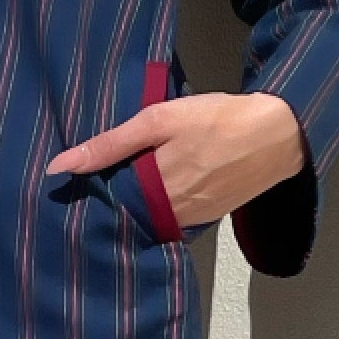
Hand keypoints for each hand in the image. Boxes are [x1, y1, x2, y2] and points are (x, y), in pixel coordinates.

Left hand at [46, 88, 307, 230]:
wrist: (279, 133)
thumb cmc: (218, 120)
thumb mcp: (159, 120)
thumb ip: (110, 144)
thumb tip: (59, 168)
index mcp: (154, 192)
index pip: (107, 203)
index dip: (92, 193)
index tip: (75, 186)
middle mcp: (172, 215)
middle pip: (129, 213)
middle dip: (114, 200)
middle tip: (100, 181)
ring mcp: (193, 219)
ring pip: (152, 217)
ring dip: (138, 204)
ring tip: (127, 181)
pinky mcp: (210, 217)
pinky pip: (174, 217)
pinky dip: (163, 206)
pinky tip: (161, 186)